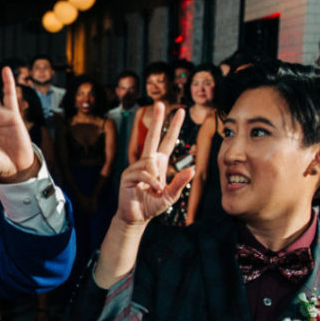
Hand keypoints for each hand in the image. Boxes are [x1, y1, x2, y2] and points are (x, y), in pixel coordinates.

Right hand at [115, 103, 193, 225]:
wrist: (136, 217)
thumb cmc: (152, 206)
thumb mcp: (170, 195)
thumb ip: (180, 183)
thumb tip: (192, 169)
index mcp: (158, 163)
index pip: (167, 141)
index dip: (173, 127)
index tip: (180, 111)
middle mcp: (146, 161)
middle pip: (152, 136)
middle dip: (157, 120)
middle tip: (160, 103)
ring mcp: (135, 167)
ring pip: (150, 161)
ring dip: (156, 177)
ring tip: (155, 190)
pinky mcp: (128, 175)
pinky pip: (143, 173)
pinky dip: (151, 182)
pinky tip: (151, 190)